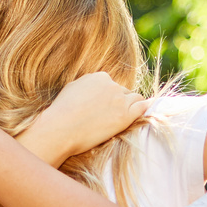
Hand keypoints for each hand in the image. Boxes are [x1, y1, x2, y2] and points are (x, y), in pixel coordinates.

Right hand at [29, 72, 149, 156]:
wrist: (60, 129)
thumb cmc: (61, 112)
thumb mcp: (72, 89)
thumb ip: (87, 85)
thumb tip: (93, 87)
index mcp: (99, 77)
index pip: (112, 85)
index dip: (110, 97)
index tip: (106, 107)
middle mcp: (112, 85)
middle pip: (124, 92)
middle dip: (120, 103)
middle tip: (111, 116)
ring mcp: (120, 100)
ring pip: (136, 98)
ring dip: (132, 106)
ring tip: (125, 117)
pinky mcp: (125, 116)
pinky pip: (143, 107)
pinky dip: (144, 109)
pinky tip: (145, 112)